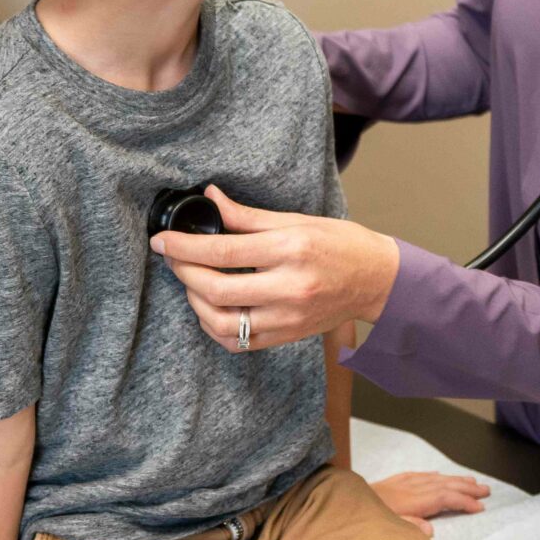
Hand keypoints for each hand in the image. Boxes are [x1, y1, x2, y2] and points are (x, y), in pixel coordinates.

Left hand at [149, 185, 401, 351]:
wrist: (377, 280)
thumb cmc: (341, 245)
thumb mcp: (298, 220)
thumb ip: (249, 216)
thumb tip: (211, 198)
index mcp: (290, 250)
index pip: (223, 251)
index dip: (184, 247)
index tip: (162, 240)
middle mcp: (288, 287)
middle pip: (215, 288)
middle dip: (183, 272)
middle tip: (172, 258)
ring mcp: (287, 318)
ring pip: (221, 321)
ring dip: (195, 302)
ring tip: (191, 283)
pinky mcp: (287, 337)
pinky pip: (237, 342)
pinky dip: (214, 327)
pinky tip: (210, 308)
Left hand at [371, 470, 491, 536]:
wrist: (336, 505)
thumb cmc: (360, 523)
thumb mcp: (382, 530)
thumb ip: (407, 529)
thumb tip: (431, 530)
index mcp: (408, 502)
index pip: (443, 498)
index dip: (463, 501)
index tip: (481, 506)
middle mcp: (406, 489)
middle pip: (442, 485)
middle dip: (466, 487)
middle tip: (487, 489)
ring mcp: (398, 484)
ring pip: (433, 479)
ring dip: (453, 479)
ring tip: (471, 480)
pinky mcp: (389, 483)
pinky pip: (416, 475)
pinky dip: (432, 475)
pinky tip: (438, 475)